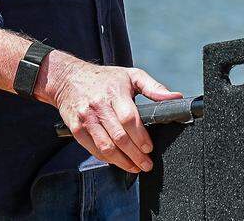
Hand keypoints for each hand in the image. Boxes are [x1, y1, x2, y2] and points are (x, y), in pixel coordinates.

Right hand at [45, 56, 182, 173]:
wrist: (68, 78)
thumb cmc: (104, 78)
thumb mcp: (131, 75)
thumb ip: (154, 87)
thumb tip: (175, 97)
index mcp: (115, 92)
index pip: (129, 119)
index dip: (140, 137)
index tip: (149, 148)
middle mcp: (99, 106)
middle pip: (119, 137)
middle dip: (135, 155)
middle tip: (146, 164)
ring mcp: (86, 118)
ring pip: (106, 147)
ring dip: (122, 162)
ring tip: (135, 167)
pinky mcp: (76, 128)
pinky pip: (93, 149)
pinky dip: (106, 159)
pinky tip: (117, 162)